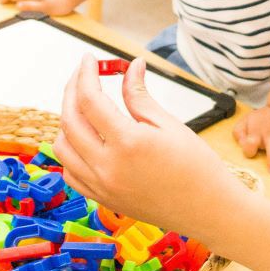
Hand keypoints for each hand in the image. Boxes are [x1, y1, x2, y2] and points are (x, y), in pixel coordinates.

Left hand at [54, 55, 234, 232]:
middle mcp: (108, 167)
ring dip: (66, 121)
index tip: (89, 60)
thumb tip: (131, 66)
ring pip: (62, 147)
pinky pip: (70, 172)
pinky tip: (85, 139)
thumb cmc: (197, 169)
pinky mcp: (102, 199)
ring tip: (84, 106)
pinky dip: (70, 151)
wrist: (207, 210)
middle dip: (72, 91)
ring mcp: (102, 186)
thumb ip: (140, 95)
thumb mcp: (169, 124)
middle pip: (69, 120)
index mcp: (127, 143)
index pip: (90, 99)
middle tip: (82, 75)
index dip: (85, 74)